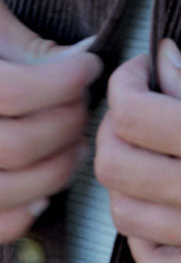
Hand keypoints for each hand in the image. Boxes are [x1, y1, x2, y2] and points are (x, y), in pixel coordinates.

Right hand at [0, 0, 102, 242]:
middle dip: (68, 122)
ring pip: (8, 187)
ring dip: (58, 168)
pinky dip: (24, 215)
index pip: (14, 90)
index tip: (89, 65)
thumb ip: (28, 47)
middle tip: (84, 103)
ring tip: (77, 144)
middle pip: (19, 143)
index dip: (63, 79)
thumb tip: (78, 59)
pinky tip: (44, 194)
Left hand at [95, 40, 180, 262]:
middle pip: (115, 164)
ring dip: (124, 178)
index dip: (124, 83)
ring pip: (125, 215)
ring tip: (148, 157)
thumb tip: (165, 67)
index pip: (132, 113)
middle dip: (113, 125)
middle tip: (137, 109)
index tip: (141, 73)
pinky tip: (158, 211)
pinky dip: (142, 238)